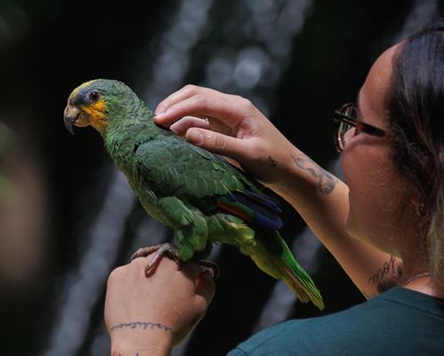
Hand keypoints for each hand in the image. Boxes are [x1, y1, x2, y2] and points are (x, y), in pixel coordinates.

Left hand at [104, 257, 214, 354]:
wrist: (140, 341)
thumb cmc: (173, 325)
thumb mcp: (200, 307)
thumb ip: (207, 285)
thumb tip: (206, 274)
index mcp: (181, 266)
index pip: (190, 266)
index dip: (190, 279)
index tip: (184, 293)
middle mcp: (158, 260)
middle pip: (167, 263)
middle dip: (168, 276)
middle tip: (165, 299)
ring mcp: (134, 266)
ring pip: (146, 268)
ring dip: (149, 278)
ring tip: (148, 303)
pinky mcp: (116, 276)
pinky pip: (127, 276)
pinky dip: (131, 286)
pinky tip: (134, 303)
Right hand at [153, 85, 302, 187]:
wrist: (290, 171)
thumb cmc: (274, 162)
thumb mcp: (247, 155)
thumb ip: (218, 144)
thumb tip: (187, 135)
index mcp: (238, 108)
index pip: (201, 100)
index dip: (178, 107)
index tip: (159, 120)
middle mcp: (231, 107)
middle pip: (195, 95)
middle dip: (173, 105)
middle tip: (153, 121)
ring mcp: (227, 117)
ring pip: (195, 107)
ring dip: (177, 115)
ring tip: (158, 130)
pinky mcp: (224, 128)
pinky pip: (199, 122)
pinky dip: (184, 126)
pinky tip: (173, 138)